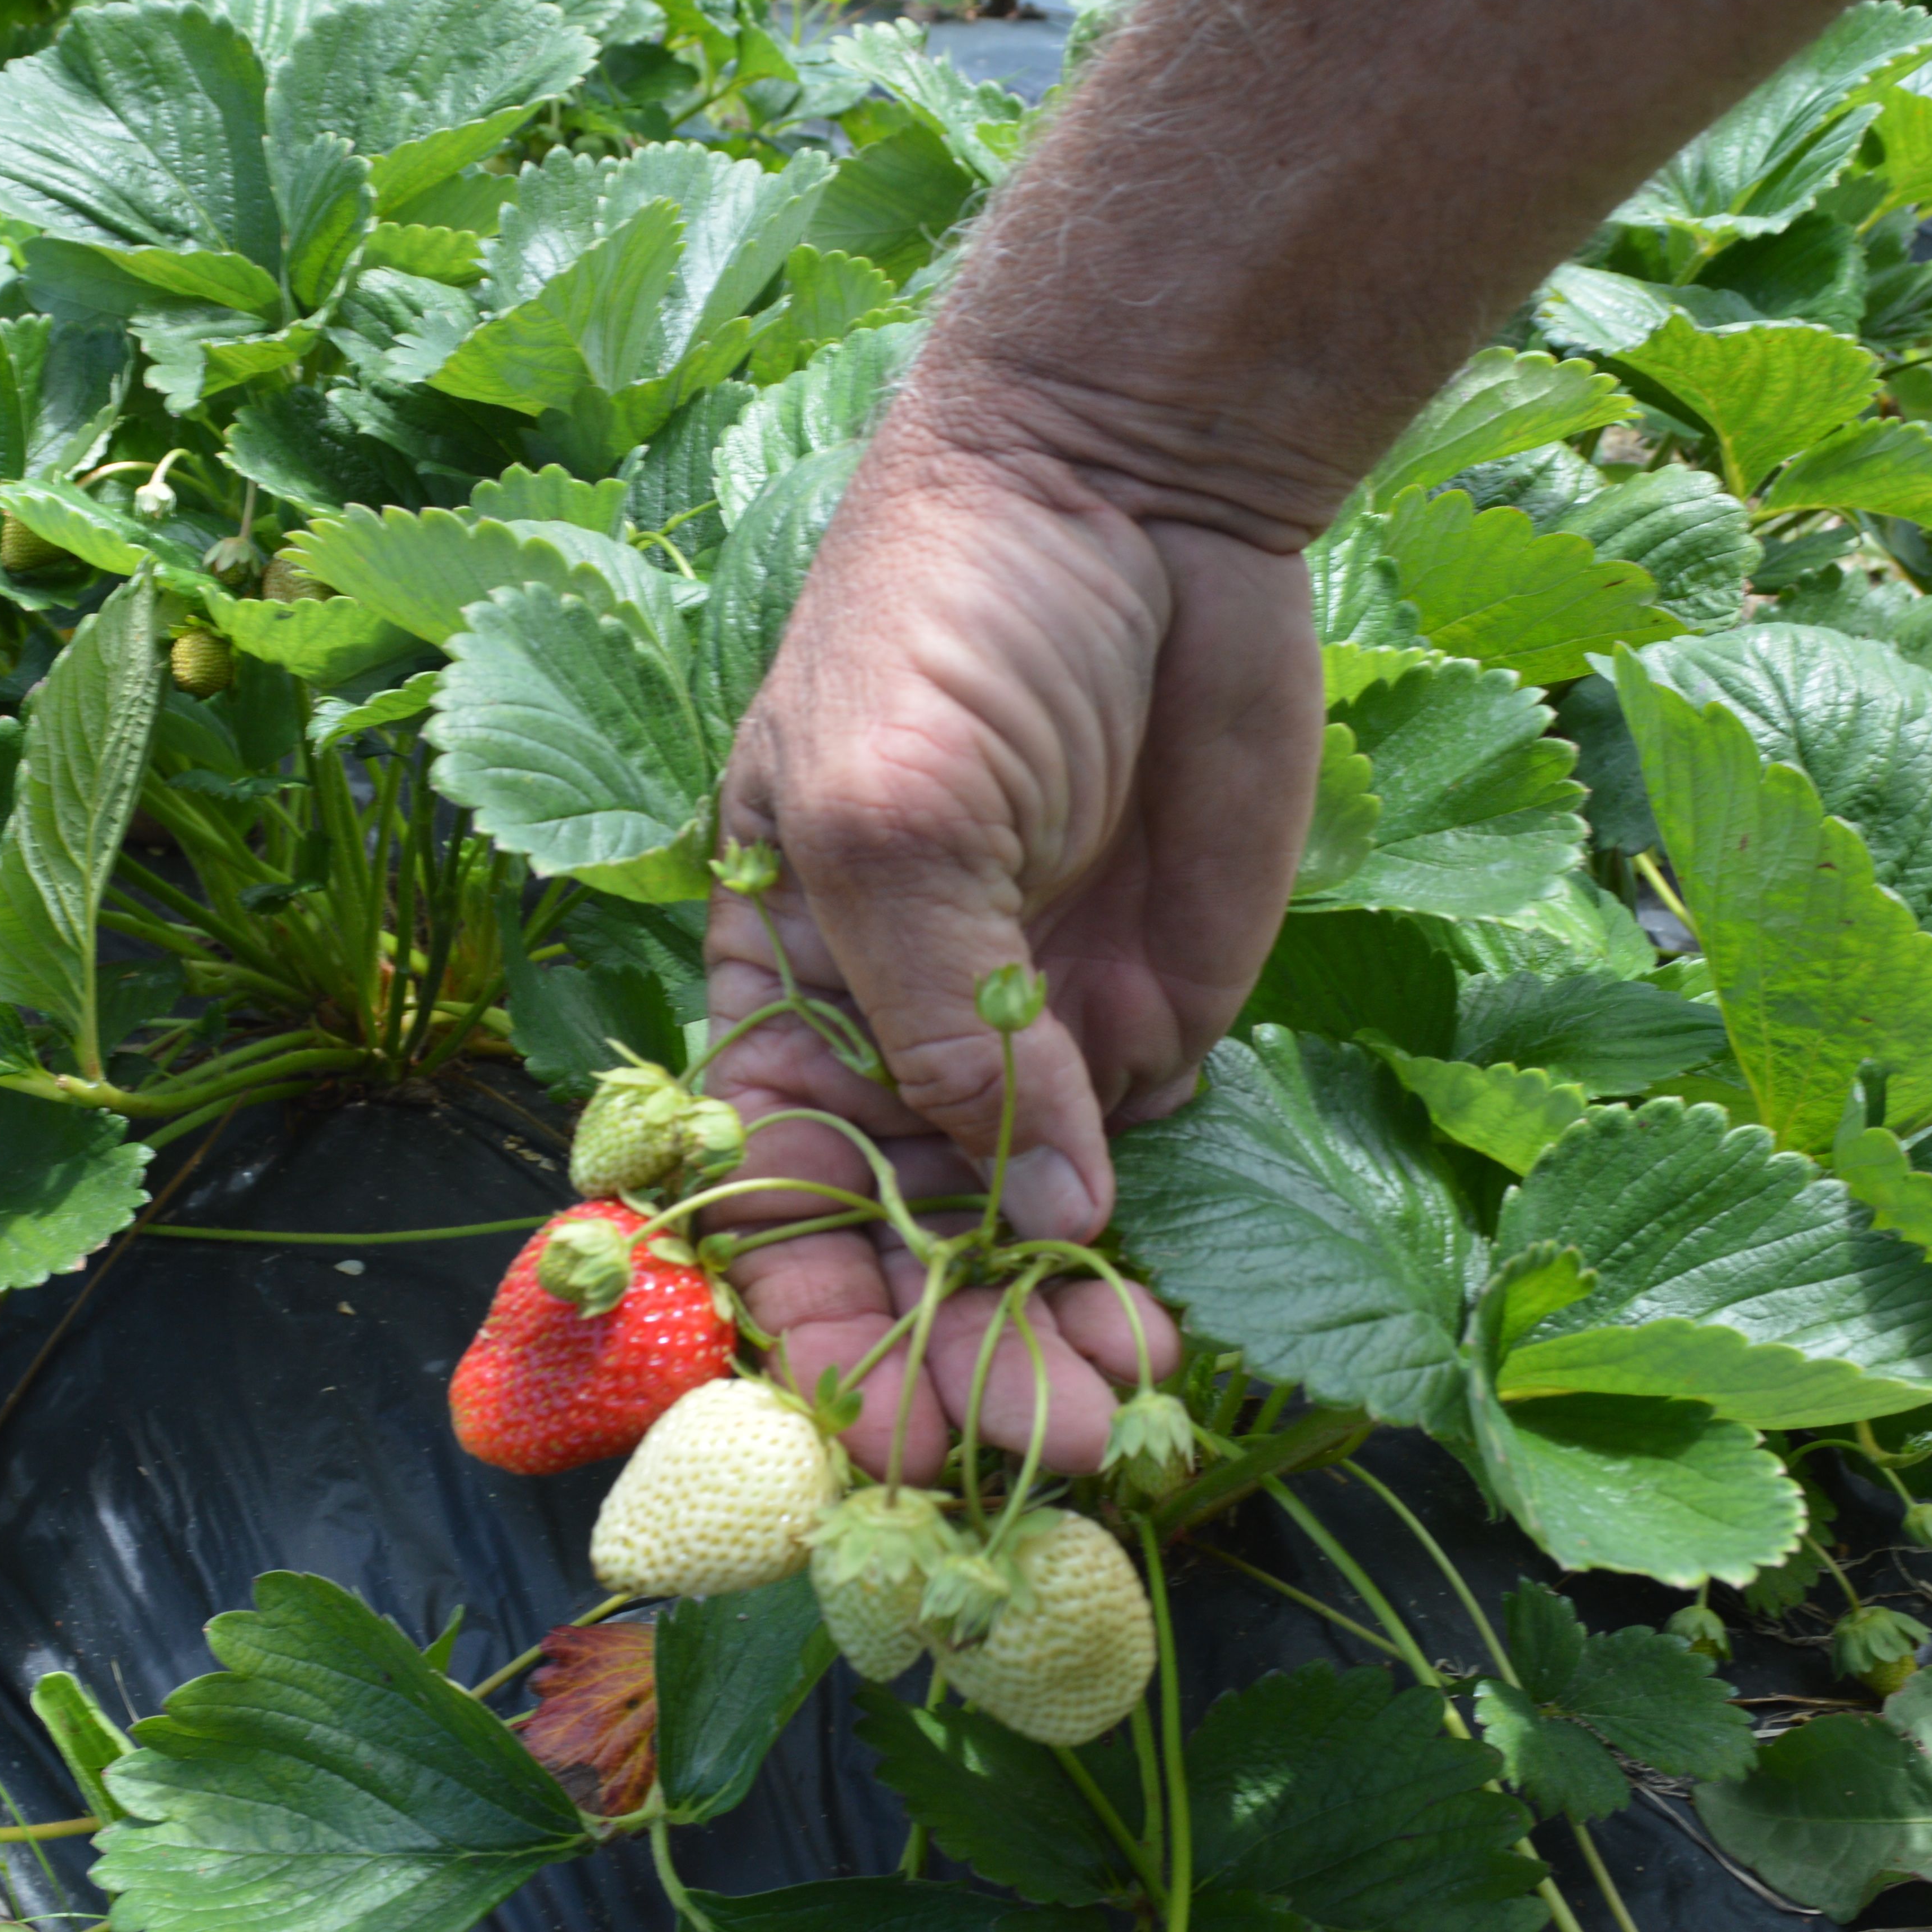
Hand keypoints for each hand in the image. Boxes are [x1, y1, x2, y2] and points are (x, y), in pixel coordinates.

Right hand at [703, 390, 1322, 1480]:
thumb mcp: (895, 809)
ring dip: (1056, 1337)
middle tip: (1050, 1448)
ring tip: (1122, 1410)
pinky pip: (1139, 1166)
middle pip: (903, 1246)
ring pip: (1025, 1239)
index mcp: (782, 982)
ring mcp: (1029, 1030)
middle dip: (957, 1360)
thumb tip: (1032, 1213)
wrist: (1138, 483)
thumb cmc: (952, 614)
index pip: (771, 1191)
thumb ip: (942, 1018)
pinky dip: (1142, 1253)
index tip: (880, 1436)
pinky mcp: (1155, 1011)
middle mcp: (896, 1032)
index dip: (812, 1320)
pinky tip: (1159, 1315)